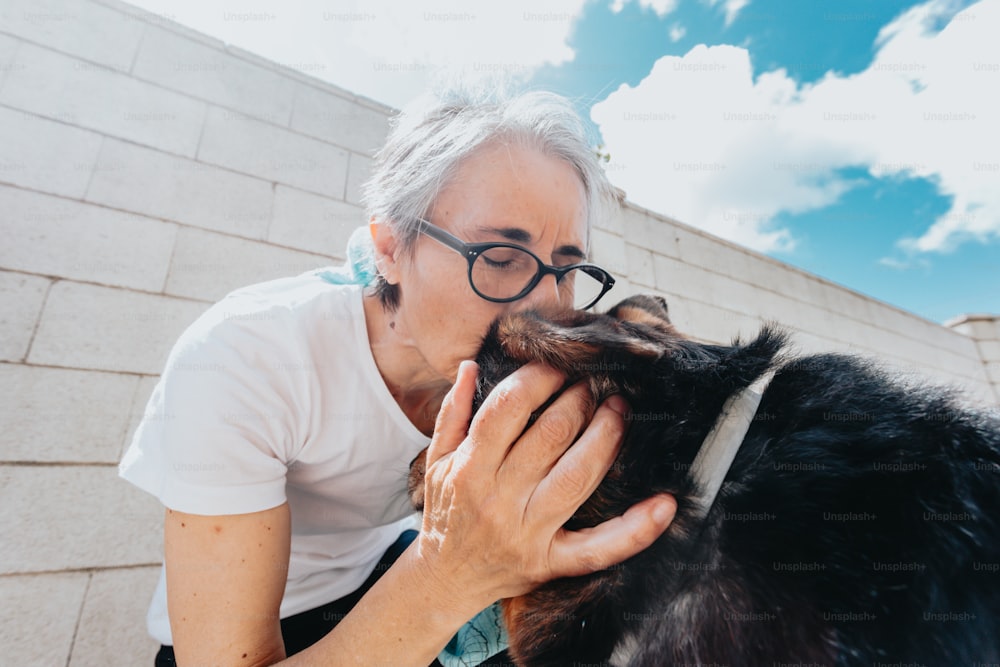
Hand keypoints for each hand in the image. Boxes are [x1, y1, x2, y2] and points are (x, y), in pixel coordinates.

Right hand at [414, 360, 675, 605]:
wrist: (444, 581)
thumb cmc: (445, 513)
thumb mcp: (436, 461)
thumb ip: (453, 414)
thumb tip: (470, 366)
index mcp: (468, 469)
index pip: (507, 409)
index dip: (538, 378)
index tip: (556, 366)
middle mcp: (498, 500)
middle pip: (550, 436)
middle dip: (578, 400)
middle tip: (591, 384)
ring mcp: (528, 534)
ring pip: (578, 476)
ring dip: (607, 437)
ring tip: (619, 410)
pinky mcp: (552, 563)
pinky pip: (599, 548)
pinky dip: (636, 530)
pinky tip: (665, 504)